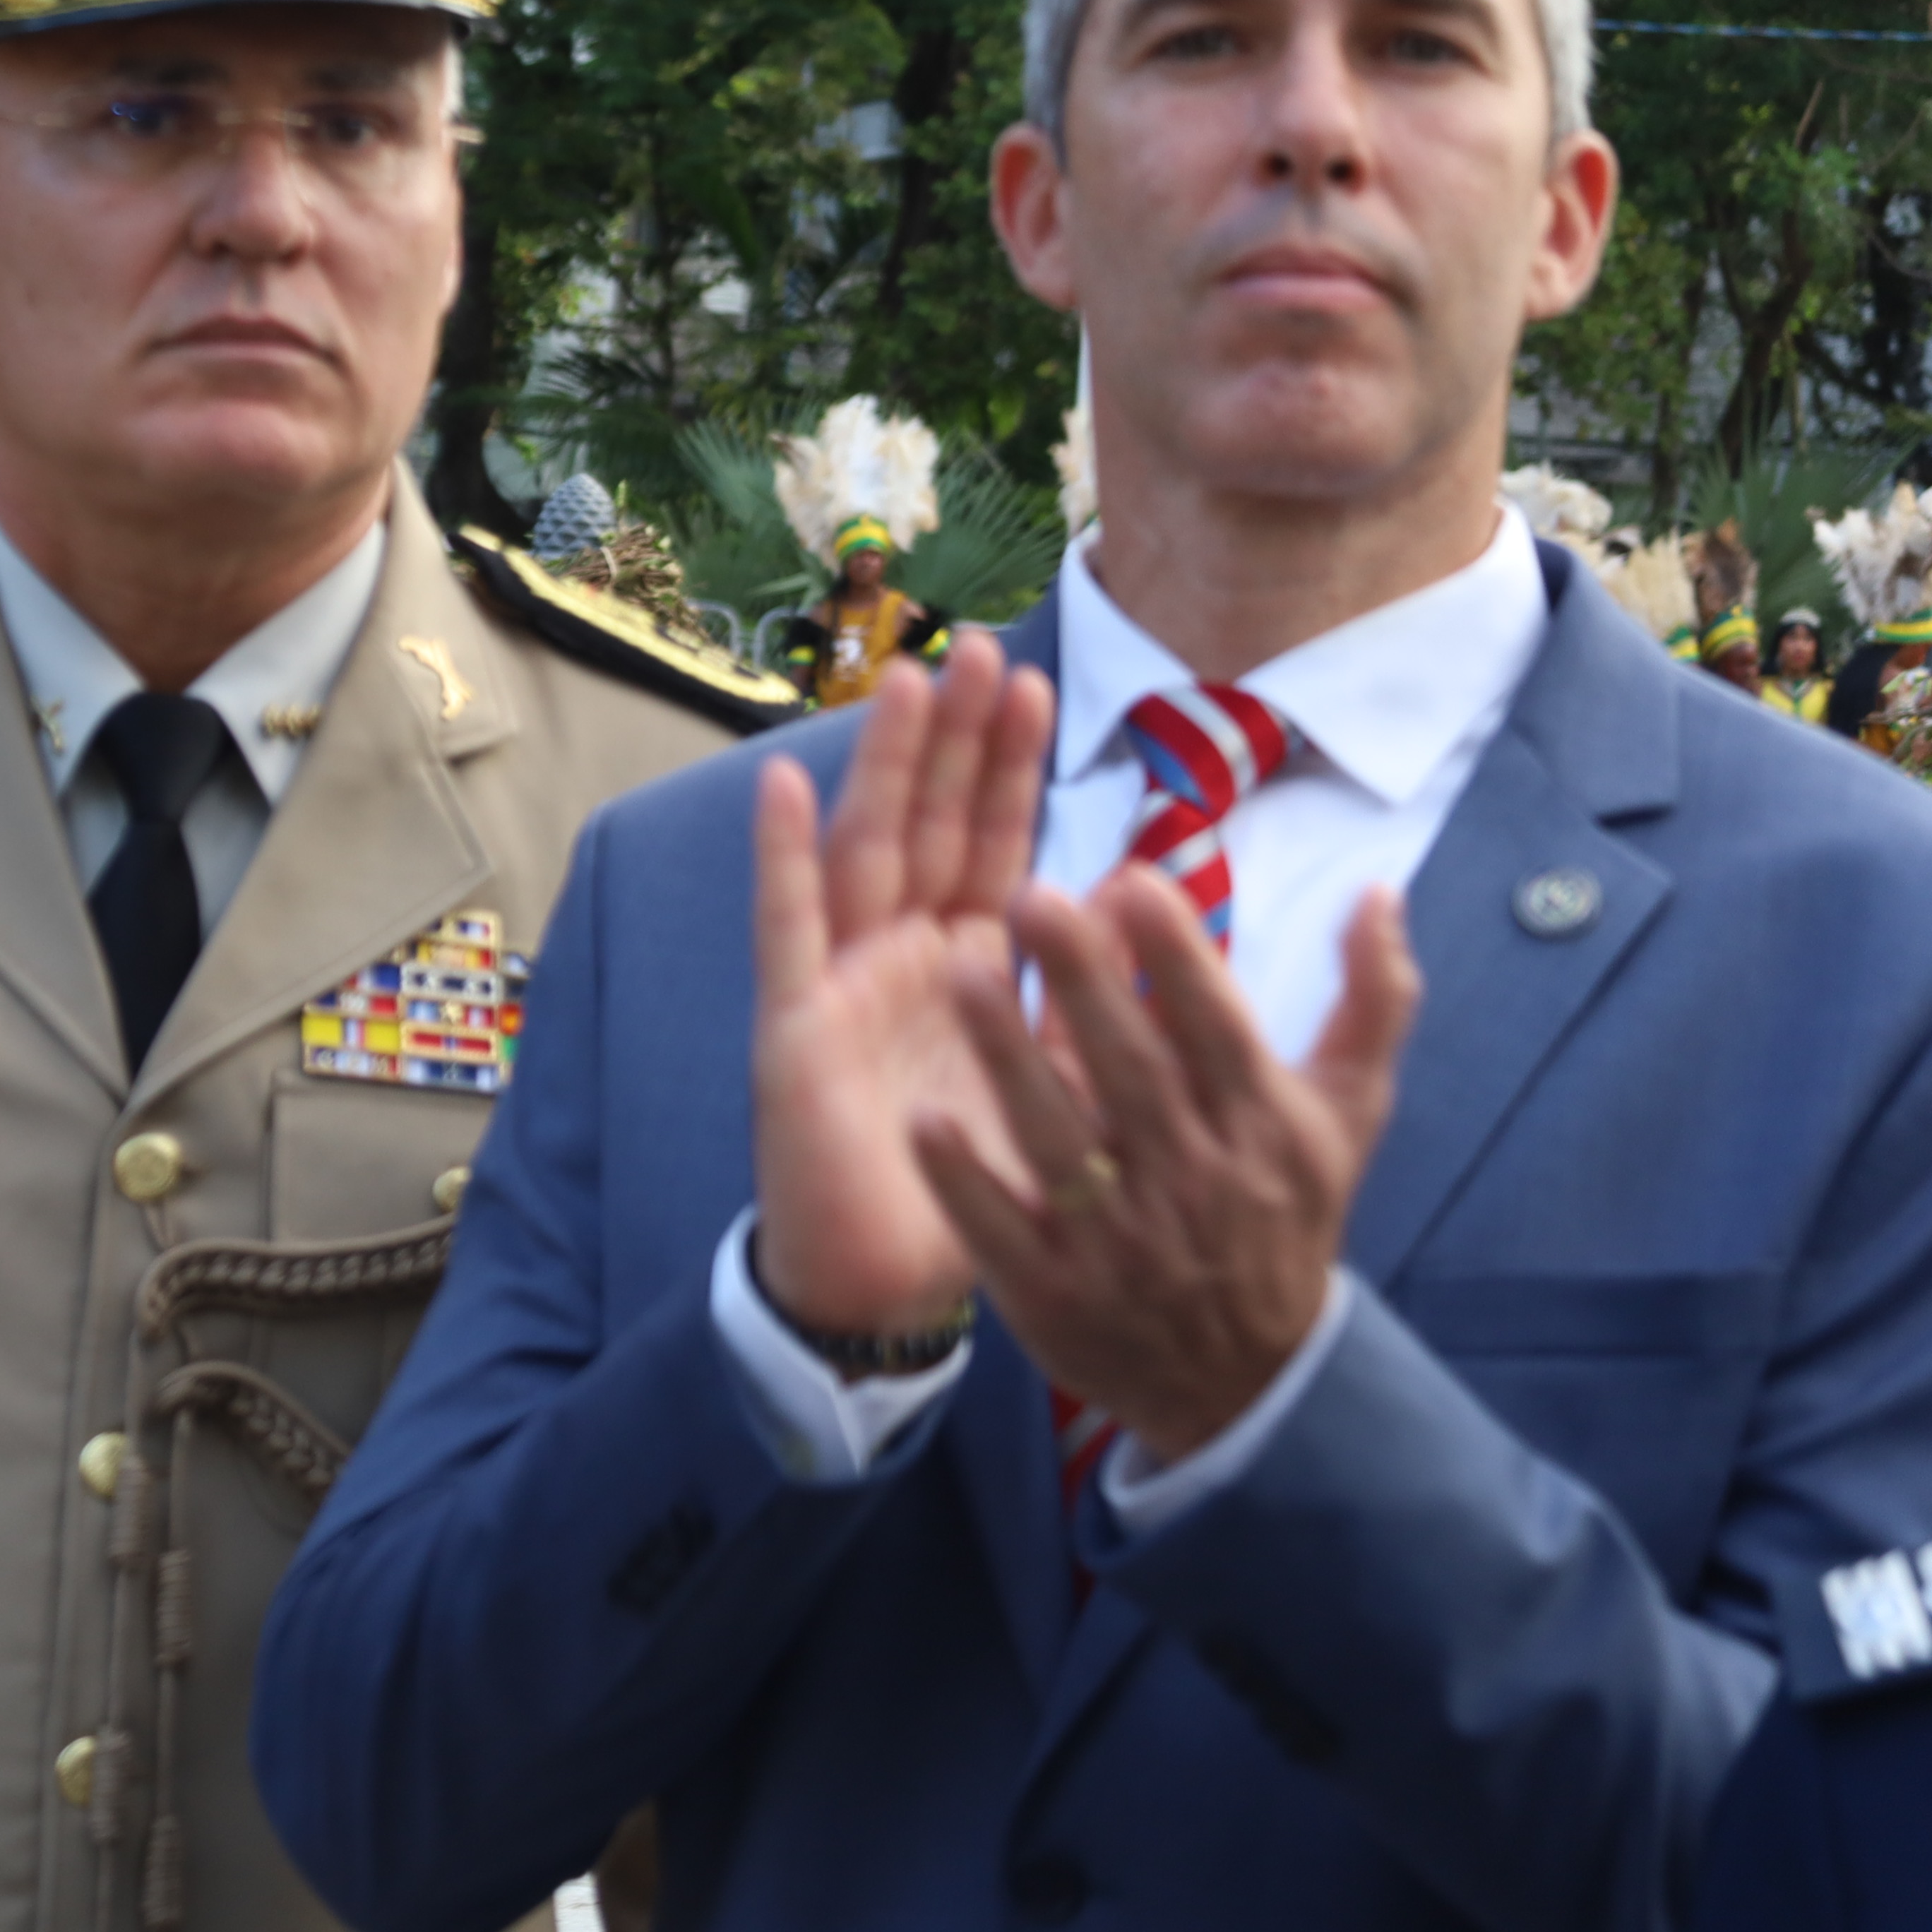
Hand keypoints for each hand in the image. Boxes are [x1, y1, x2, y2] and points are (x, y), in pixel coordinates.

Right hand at [751, 633, 1059, 1336]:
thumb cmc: (971, 1189)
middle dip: (954, 739)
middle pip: (931, 825)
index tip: (1036, 687)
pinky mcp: (794, 1024)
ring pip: (866, 850)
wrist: (886, 1283)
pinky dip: (782, 856)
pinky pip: (787, 927)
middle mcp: (901, 956)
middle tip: (978, 649)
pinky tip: (781, 783)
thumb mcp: (1062, 1087)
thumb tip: (1150, 926)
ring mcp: (841, 981)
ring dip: (883, 768)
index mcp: (967, 966)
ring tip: (905, 683)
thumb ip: (1094, 1008)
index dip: (1009, 768)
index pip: (992, 844)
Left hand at [916, 868, 1420, 1464]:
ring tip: (960, 971)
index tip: (1129, 878)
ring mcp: (1120, 1242)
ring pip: (1057, 1136)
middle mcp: (1194, 1178)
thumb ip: (1372, 1001)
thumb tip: (1376, 891)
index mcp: (1261, 1125)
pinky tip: (924, 1119)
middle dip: (1081, 980)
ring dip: (1007, 1054)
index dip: (1177, 955)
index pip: (1218, 1028)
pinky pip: (1002, 1228)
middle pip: (1130, 1069)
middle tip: (1027, 894)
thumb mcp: (1346, 1114)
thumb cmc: (1285, 1216)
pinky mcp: (1054, 1295)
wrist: (1248, 1379)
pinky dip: (965, 1178)